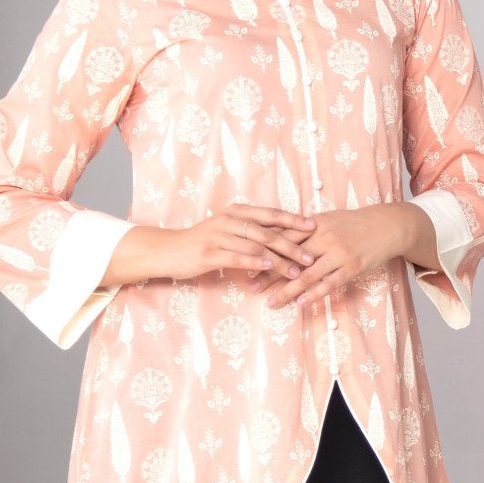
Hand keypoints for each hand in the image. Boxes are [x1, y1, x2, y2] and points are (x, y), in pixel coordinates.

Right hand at [151, 202, 318, 283]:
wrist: (169, 250)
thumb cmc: (202, 242)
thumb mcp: (227, 230)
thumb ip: (250, 230)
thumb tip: (280, 235)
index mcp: (237, 212)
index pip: (270, 214)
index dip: (293, 220)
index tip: (314, 226)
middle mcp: (230, 220)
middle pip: (268, 231)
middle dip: (292, 244)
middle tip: (310, 256)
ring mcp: (219, 236)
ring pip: (256, 245)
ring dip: (279, 259)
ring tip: (296, 270)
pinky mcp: (211, 252)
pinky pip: (238, 256)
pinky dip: (256, 262)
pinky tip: (270, 268)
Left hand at [260, 205, 412, 310]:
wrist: (388, 225)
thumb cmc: (355, 223)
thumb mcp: (328, 219)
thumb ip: (305, 229)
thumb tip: (278, 235)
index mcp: (314, 224)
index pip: (283, 238)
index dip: (264, 251)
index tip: (246, 261)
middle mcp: (324, 238)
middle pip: (290, 258)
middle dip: (269, 274)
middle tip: (251, 287)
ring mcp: (339, 253)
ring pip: (307, 275)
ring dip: (287, 290)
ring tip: (270, 303)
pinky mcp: (352, 267)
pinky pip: (329, 284)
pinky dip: (313, 294)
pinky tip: (300, 303)